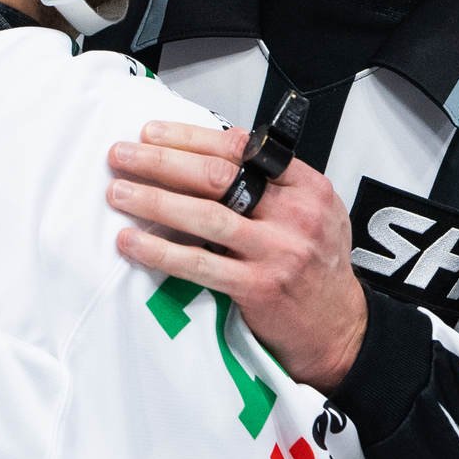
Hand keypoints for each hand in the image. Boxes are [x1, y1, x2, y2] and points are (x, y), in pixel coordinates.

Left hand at [107, 121, 367, 391]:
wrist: (340, 326)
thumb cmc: (319, 266)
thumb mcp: (315, 211)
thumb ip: (274, 183)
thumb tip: (211, 154)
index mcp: (307, 186)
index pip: (241, 148)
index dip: (190, 137)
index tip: (153, 132)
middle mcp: (295, 214)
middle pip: (218, 176)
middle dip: (162, 161)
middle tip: (123, 155)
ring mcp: (277, 251)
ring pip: (205, 216)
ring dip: (154, 201)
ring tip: (119, 193)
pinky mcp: (258, 287)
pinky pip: (199, 264)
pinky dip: (160, 251)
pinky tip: (132, 241)